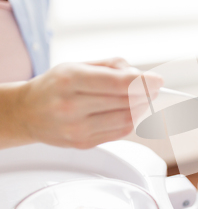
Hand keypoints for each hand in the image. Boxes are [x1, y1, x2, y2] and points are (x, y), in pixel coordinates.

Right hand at [15, 57, 162, 147]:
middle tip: (152, 88)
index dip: (144, 82)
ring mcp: (77, 129)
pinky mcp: (83, 143)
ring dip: (141, 108)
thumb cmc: (55, 85)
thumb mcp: (78, 65)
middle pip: (126, 102)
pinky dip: (131, 120)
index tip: (159, 80)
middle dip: (146, 94)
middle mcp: (71, 106)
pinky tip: (128, 111)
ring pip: (127, 120)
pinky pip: (120, 133)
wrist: (27, 112)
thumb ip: (113, 67)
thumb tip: (143, 76)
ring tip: (140, 98)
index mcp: (70, 80)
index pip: (118, 83)